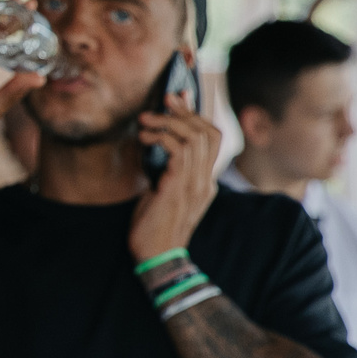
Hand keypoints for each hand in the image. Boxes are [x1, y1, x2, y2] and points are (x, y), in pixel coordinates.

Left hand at [127, 84, 218, 262]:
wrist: (156, 258)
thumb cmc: (152, 227)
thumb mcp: (159, 191)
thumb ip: (163, 168)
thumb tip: (155, 141)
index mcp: (204, 181)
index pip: (212, 138)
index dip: (196, 114)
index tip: (176, 99)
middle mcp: (205, 181)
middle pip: (209, 132)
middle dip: (186, 110)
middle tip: (163, 100)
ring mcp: (196, 184)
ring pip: (196, 137)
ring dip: (169, 121)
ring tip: (145, 121)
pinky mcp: (179, 187)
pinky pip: (180, 150)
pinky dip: (162, 137)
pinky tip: (144, 138)